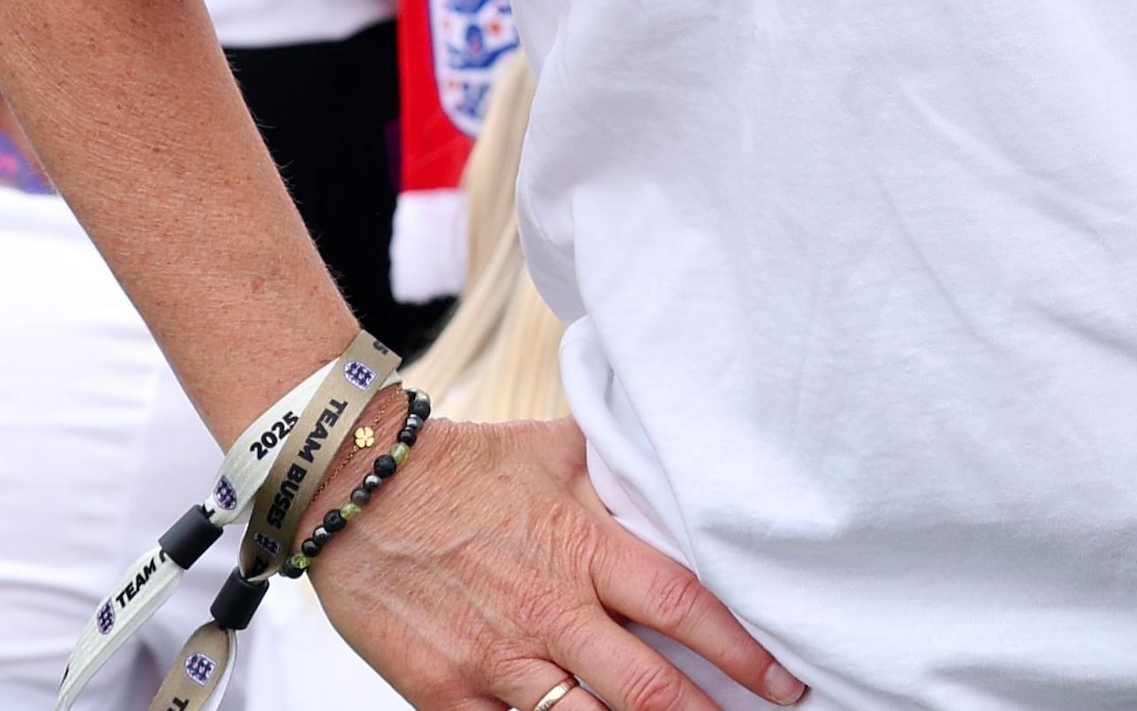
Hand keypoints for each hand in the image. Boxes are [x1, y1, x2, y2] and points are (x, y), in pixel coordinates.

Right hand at [304, 413, 798, 709]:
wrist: (352, 486)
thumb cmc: (464, 465)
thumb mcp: (556, 451)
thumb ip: (621, 475)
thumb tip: (683, 464)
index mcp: (585, 549)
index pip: (684, 606)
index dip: (742, 651)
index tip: (783, 681)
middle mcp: (549, 611)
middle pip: (649, 689)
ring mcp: (497, 659)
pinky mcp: (446, 692)